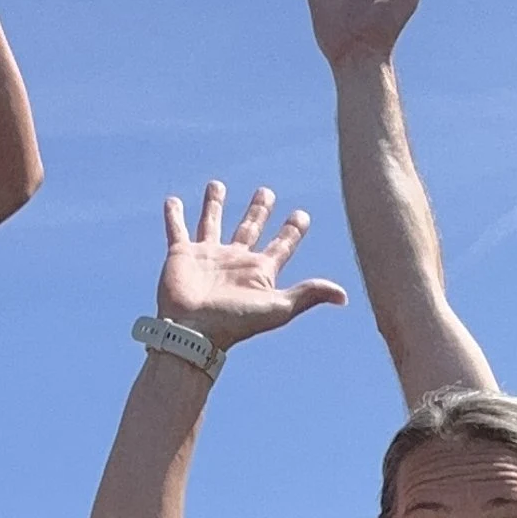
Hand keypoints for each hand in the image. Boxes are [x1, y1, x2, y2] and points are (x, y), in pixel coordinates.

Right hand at [158, 184, 347, 355]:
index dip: (292, 230)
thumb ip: (308, 295)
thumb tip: (343, 296)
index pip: (281, 245)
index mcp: (259, 271)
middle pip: (250, 227)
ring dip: (213, 204)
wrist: (194, 332)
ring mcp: (208, 256)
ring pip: (212, 222)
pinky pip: (177, 230)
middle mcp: (235, 260)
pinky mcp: (181, 255)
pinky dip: (173, 215)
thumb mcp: (277, 307)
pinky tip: (173, 201)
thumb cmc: (235, 323)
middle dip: (259, 210)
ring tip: (216, 185)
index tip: (301, 214)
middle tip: (266, 191)